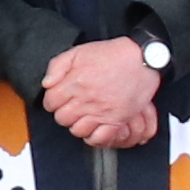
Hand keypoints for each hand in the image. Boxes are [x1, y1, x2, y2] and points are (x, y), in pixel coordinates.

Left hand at [35, 41, 156, 150]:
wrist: (142, 59)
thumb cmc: (112, 55)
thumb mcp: (78, 52)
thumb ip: (57, 66)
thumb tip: (47, 83)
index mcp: (75, 82)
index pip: (51, 102)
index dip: (52, 101)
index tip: (59, 98)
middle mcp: (87, 99)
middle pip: (62, 118)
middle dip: (64, 113)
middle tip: (71, 107)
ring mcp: (102, 111)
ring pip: (78, 130)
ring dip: (77, 124)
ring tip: (83, 116)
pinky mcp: (117, 119)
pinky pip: (100, 138)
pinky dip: (94, 136)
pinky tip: (94, 128)